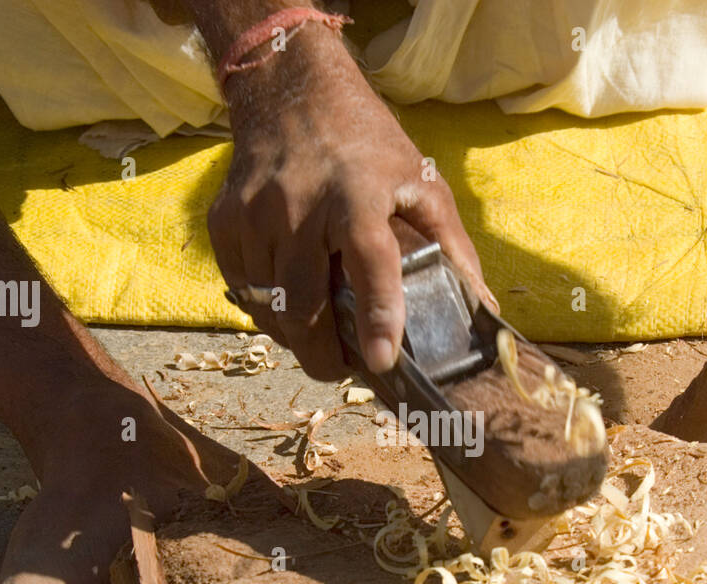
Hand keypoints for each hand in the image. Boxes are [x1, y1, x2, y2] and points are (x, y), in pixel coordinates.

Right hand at [208, 29, 493, 378]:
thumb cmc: (365, 143)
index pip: (370, 264)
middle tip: (344, 369)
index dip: (377, 316)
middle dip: (323, 355)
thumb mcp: (420, 183)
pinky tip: (290, 301)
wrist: (289, 91)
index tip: (382, 359)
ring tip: (320, 336)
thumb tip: (483, 307)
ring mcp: (254, 215)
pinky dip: (266, 309)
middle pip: (304, 305)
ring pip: (269, 306)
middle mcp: (300, 207)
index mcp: (359, 197)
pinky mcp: (224, 221)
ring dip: (295, 334)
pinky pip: (243, 289)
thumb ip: (452, 247)